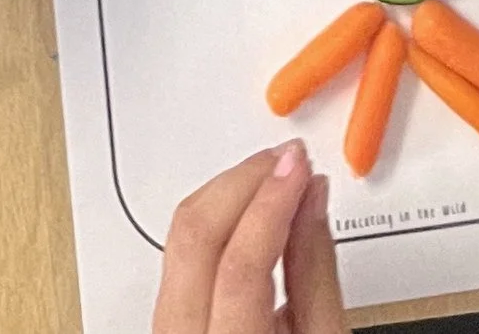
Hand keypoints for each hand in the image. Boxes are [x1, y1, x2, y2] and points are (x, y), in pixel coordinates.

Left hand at [153, 143, 344, 333]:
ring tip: (275, 179)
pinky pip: (178, 258)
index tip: (298, 166)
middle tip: (287, 160)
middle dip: (243, 183)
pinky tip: (249, 212)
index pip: (240, 266)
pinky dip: (215, 225)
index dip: (272, 202)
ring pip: (177, 241)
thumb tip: (311, 198)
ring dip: (227, 197)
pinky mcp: (162, 325)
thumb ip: (316, 274)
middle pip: (192, 238)